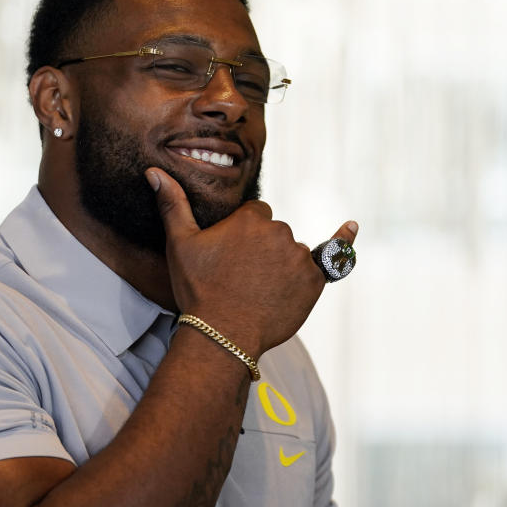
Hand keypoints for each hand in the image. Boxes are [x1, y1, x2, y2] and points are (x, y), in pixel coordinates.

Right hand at [146, 168, 356, 356]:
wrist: (223, 334)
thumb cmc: (199, 290)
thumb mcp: (180, 245)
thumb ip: (172, 205)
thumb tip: (154, 172)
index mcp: (250, 219)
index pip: (255, 215)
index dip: (243, 237)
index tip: (231, 259)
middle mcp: (279, 232)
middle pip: (275, 233)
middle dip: (262, 250)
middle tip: (242, 280)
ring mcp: (299, 256)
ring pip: (293, 251)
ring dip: (283, 264)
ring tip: (260, 292)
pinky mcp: (315, 281)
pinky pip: (333, 257)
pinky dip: (342, 242)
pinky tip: (352, 227)